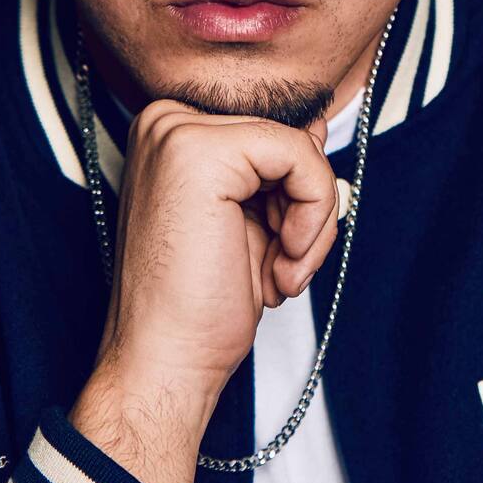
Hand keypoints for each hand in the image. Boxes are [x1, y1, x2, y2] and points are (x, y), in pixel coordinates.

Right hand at [68, 101, 339, 482]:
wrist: (164, 362)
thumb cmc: (201, 305)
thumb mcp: (252, 218)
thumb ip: (278, 166)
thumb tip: (318, 125)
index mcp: (172, 133)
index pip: (270, 130)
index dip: (295, 191)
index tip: (284, 247)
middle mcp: (167, 120)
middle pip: (286, 136)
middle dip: (306, 208)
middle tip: (284, 267)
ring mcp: (177, 130)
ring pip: (299, 147)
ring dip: (312, 220)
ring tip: (279, 273)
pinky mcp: (200, 151)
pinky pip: (300, 157)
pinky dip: (313, 215)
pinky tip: (281, 263)